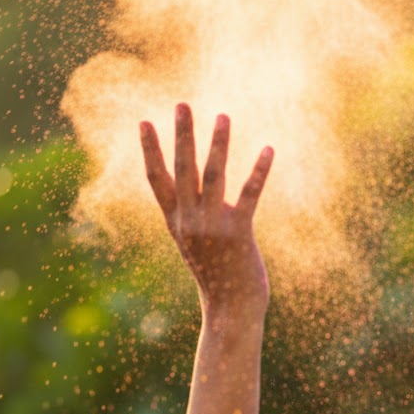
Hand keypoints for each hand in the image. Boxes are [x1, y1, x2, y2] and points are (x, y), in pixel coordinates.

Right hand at [140, 103, 273, 321]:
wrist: (231, 309)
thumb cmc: (216, 275)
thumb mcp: (195, 244)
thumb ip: (191, 216)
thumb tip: (196, 187)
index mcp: (176, 222)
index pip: (156, 180)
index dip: (150, 150)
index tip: (144, 121)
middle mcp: (190, 222)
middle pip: (183, 170)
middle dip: (182, 135)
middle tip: (182, 104)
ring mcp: (213, 227)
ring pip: (214, 176)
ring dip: (218, 144)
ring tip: (223, 116)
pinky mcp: (239, 234)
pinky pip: (250, 195)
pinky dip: (259, 170)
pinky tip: (269, 148)